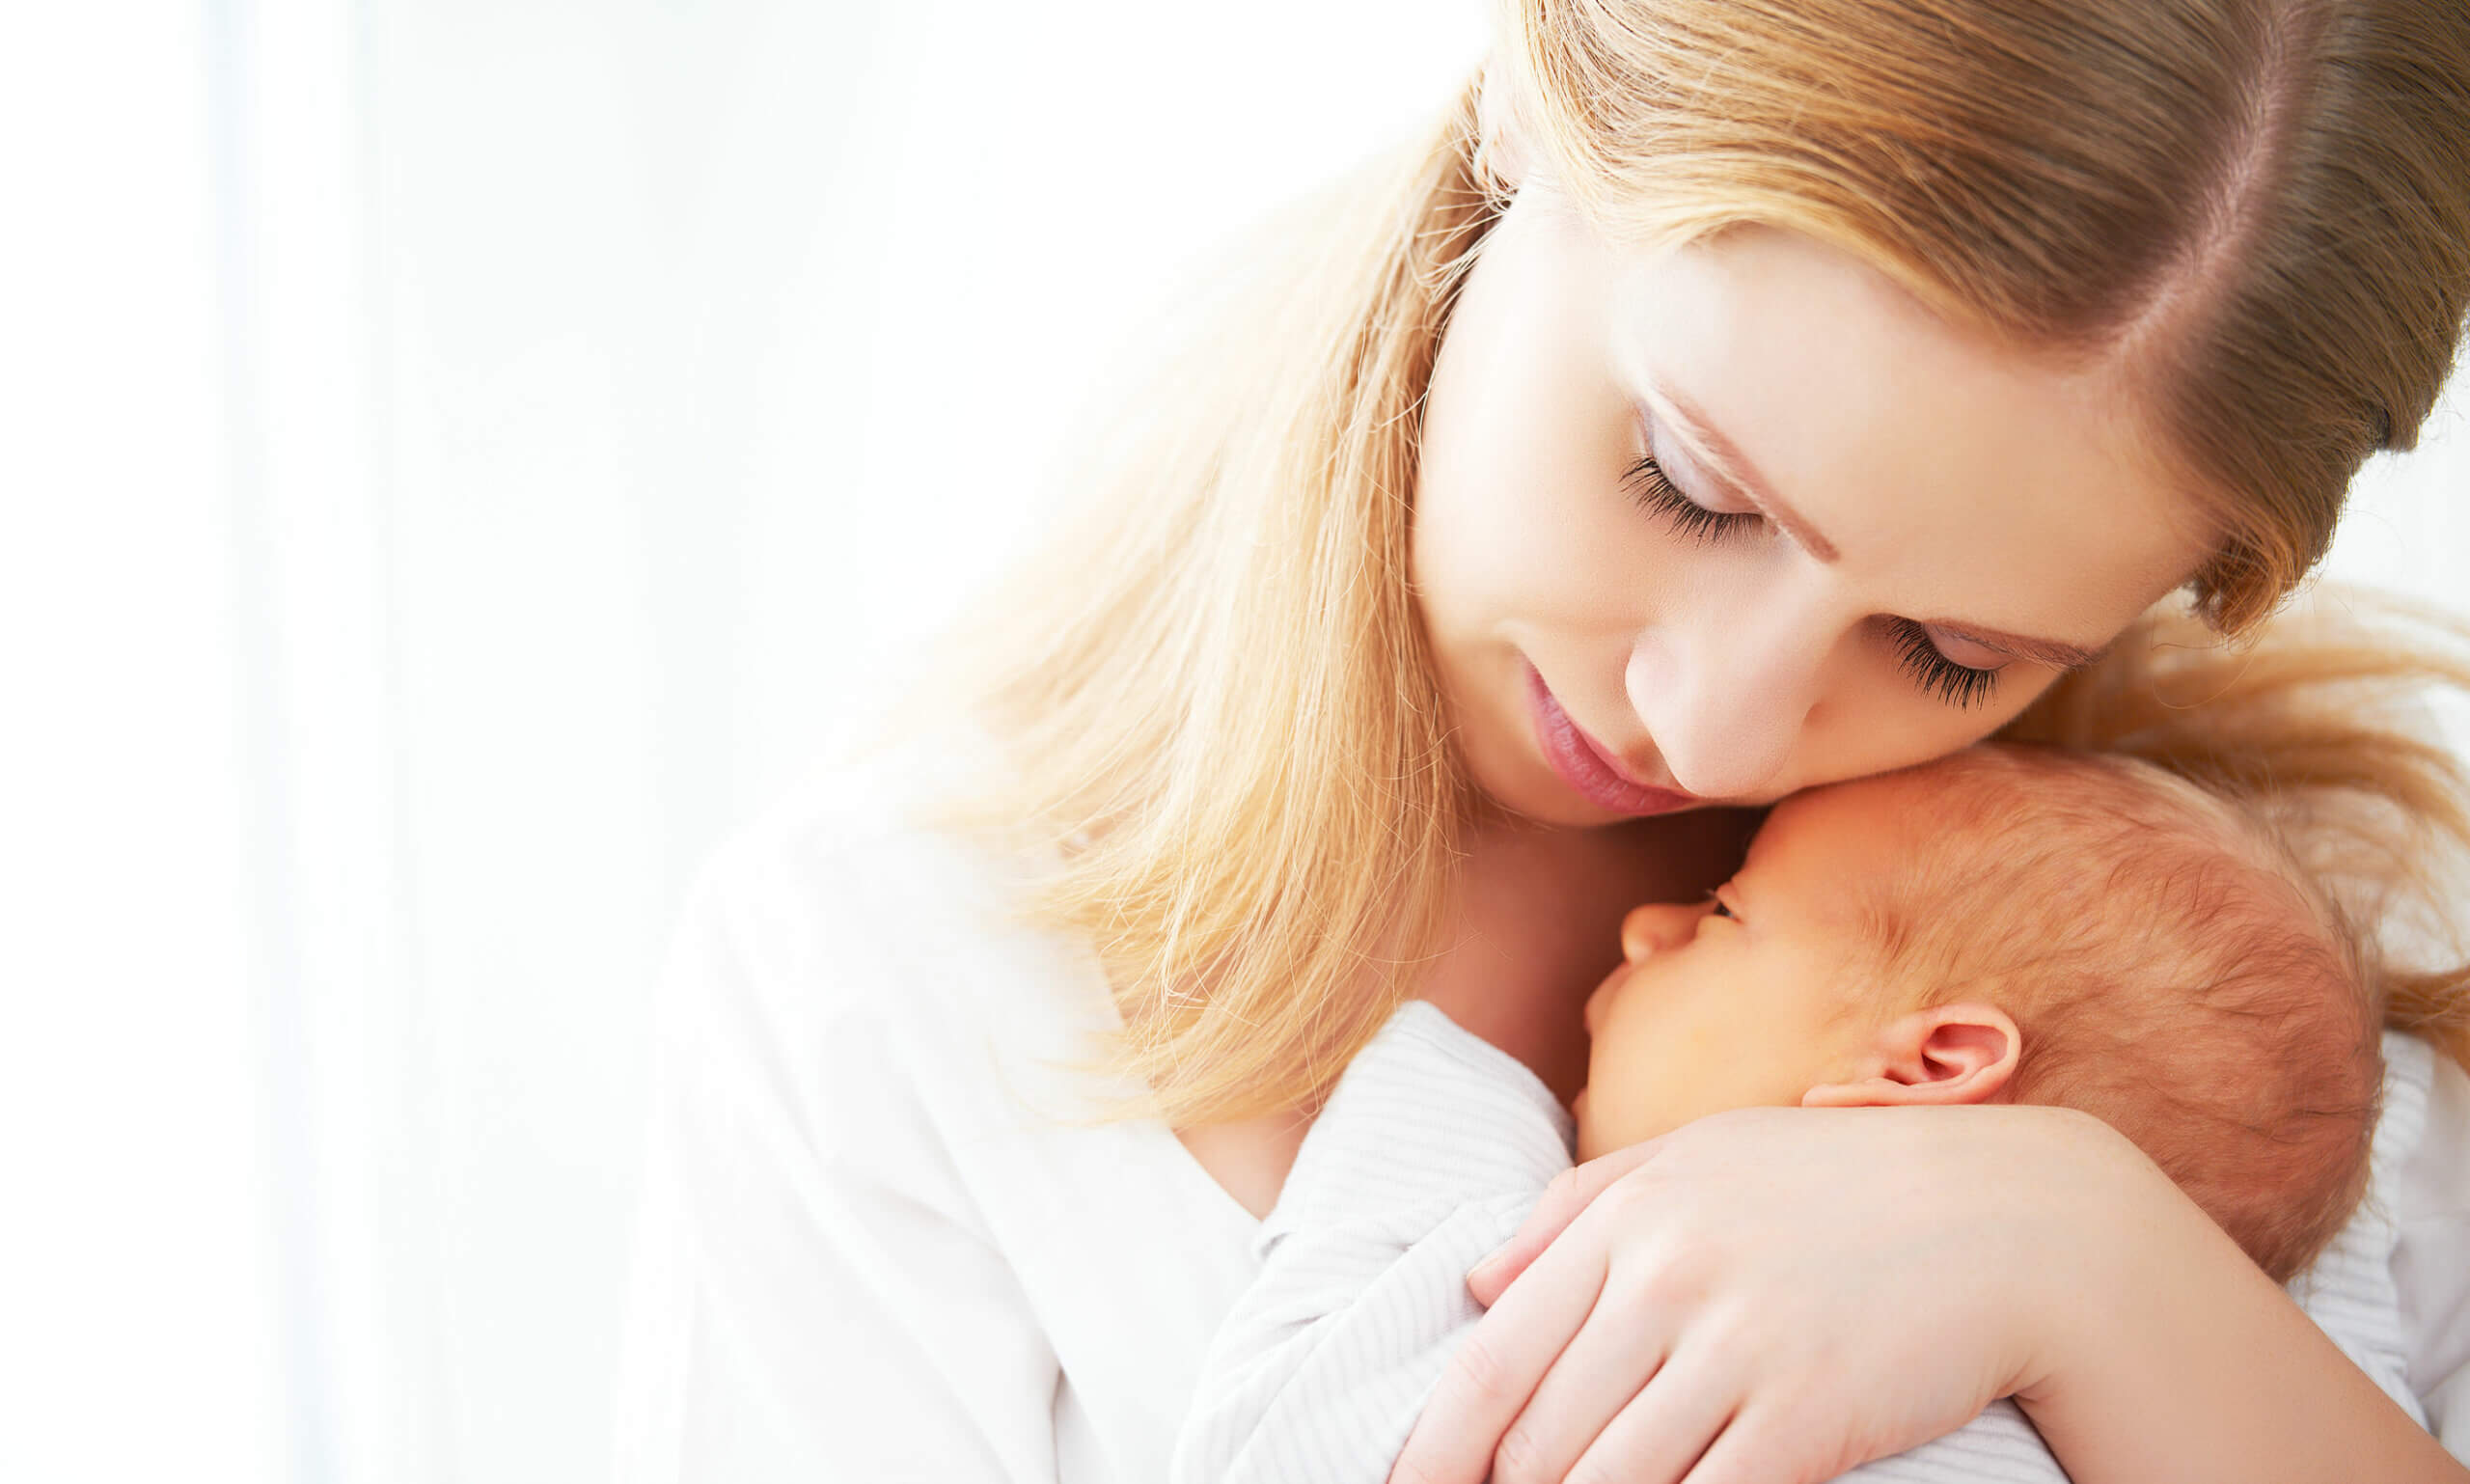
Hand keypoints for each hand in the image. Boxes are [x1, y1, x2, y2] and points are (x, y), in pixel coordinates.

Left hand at [1386, 1101, 2158, 1483]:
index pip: (1488, 1365)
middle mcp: (1666, 1278)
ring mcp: (1738, 1347)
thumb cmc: (1843, 1188)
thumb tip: (1478, 1284)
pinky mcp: (1809, 1415)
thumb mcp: (1700, 1158)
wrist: (2016, 1222)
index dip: (1434, 1454)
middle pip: (1537, 1443)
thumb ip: (1576, 1211)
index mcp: (1626, 1218)